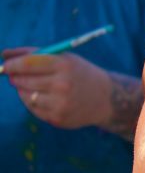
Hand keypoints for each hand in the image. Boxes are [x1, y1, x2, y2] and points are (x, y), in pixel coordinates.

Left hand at [2, 49, 134, 133]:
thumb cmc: (79, 73)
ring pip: (25, 96)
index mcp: (64, 65)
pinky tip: (41, 98)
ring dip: (22, 90)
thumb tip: (3, 55)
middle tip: (13, 76)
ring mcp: (61, 104)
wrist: (107, 99)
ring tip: (31, 86)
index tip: (4, 65)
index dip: (11, 65)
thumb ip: (33, 54)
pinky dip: (31, 102)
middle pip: (23, 80)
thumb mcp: (63, 58)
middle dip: (15, 78)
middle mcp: (63, 85)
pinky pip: (33, 109)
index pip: (27, 64)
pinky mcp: (58, 118)